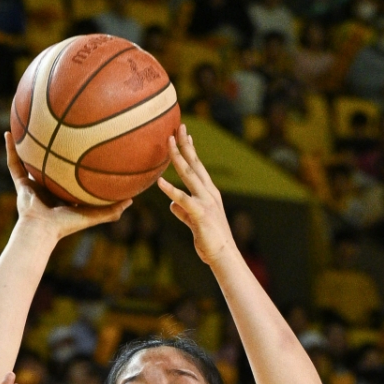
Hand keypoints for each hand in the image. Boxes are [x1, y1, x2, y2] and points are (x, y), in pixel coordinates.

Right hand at [4, 133, 130, 238]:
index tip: (83, 143)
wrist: (42, 230)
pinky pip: (13, 163)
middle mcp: (48, 186)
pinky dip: (10, 149)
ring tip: (28, 123)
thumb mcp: (92, 215)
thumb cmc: (67, 225)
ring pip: (30, 159)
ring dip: (28, 144)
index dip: (75, 161)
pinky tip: (9, 133)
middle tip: (58, 127)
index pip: (70, 174)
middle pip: (51, 162)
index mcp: (64, 193)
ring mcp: (33, 184)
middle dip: (53, 147)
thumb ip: (111, 210)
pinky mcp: (20, 184)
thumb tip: (133, 200)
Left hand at [157, 125, 233, 266]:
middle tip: (178, 127)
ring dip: (178, 157)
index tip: (184, 135)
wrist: (224, 256)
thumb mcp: (195, 223)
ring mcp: (206, 202)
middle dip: (186, 144)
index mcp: (209, 194)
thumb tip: (171, 205)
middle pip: (195, 164)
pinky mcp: (200, 214)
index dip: (191, 151)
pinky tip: (160, 182)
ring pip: (189, 175)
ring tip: (168, 143)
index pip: (198, 168)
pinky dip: (171, 190)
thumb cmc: (210, 242)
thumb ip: (183, 212)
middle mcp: (209, 193)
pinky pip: (183, 199)